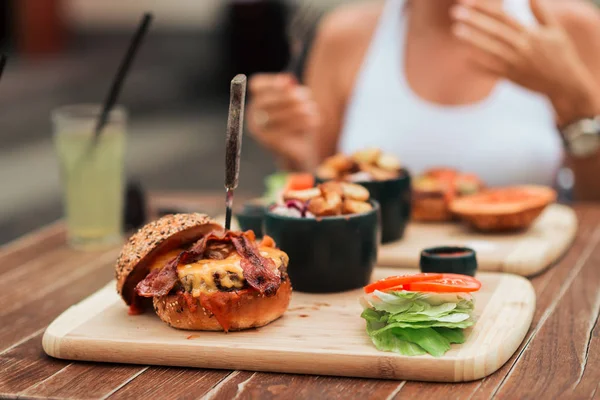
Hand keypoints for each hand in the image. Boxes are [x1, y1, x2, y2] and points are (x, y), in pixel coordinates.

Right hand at [247, 73, 320, 169]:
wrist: (300, 150)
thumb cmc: (298, 122)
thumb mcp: (297, 103)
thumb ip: (291, 91)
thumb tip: (289, 82)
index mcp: (257, 101)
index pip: (256, 85)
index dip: (272, 81)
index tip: (289, 81)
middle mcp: (253, 116)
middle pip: (265, 100)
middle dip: (287, 96)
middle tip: (306, 96)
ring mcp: (259, 131)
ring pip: (276, 115)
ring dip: (297, 110)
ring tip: (312, 110)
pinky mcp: (269, 142)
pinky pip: (284, 130)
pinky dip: (301, 123)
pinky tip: (313, 121)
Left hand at [450, 0, 599, 124]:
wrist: (564, 84)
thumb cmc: (560, 54)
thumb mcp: (555, 31)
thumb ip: (541, 13)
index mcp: (531, 34)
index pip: (504, 17)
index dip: (485, 8)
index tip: (468, 2)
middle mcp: (522, 47)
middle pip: (494, 31)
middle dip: (474, 21)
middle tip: (455, 12)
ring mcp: (515, 63)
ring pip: (490, 49)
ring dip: (472, 40)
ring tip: (456, 30)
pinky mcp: (511, 77)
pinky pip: (491, 69)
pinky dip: (478, 63)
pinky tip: (464, 56)